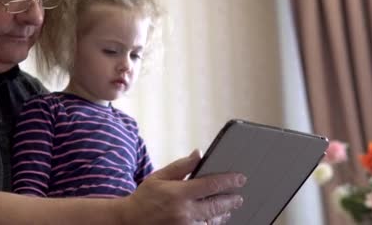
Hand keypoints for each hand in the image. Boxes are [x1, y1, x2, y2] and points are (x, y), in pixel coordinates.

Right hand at [119, 150, 245, 224]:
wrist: (130, 221)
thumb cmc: (145, 197)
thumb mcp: (160, 176)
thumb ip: (181, 166)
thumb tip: (199, 154)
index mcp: (178, 193)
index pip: (211, 185)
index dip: (229, 181)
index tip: (241, 178)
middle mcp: (184, 211)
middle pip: (216, 206)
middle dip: (231, 200)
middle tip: (239, 197)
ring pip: (213, 221)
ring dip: (223, 214)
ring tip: (228, 209)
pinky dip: (212, 224)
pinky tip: (215, 219)